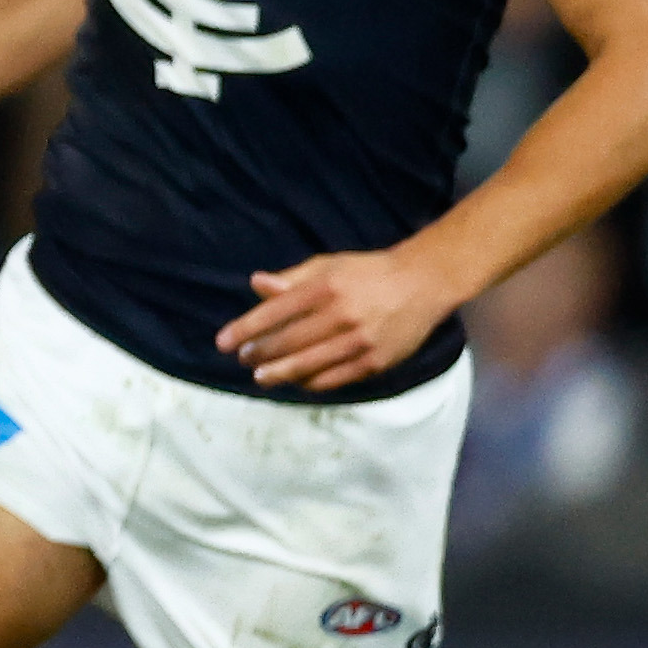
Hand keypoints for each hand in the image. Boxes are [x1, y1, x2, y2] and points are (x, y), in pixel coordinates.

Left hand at [215, 248, 460, 392]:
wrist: (424, 282)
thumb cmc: (367, 272)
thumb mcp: (329, 265)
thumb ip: (292, 278)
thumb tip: (256, 283)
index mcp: (325, 287)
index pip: (274, 311)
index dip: (244, 329)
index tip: (223, 342)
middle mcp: (341, 314)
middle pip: (288, 342)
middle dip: (259, 353)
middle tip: (244, 358)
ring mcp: (359, 341)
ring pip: (308, 365)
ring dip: (279, 373)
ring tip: (261, 377)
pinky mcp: (375, 361)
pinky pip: (334, 378)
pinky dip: (310, 382)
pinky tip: (296, 381)